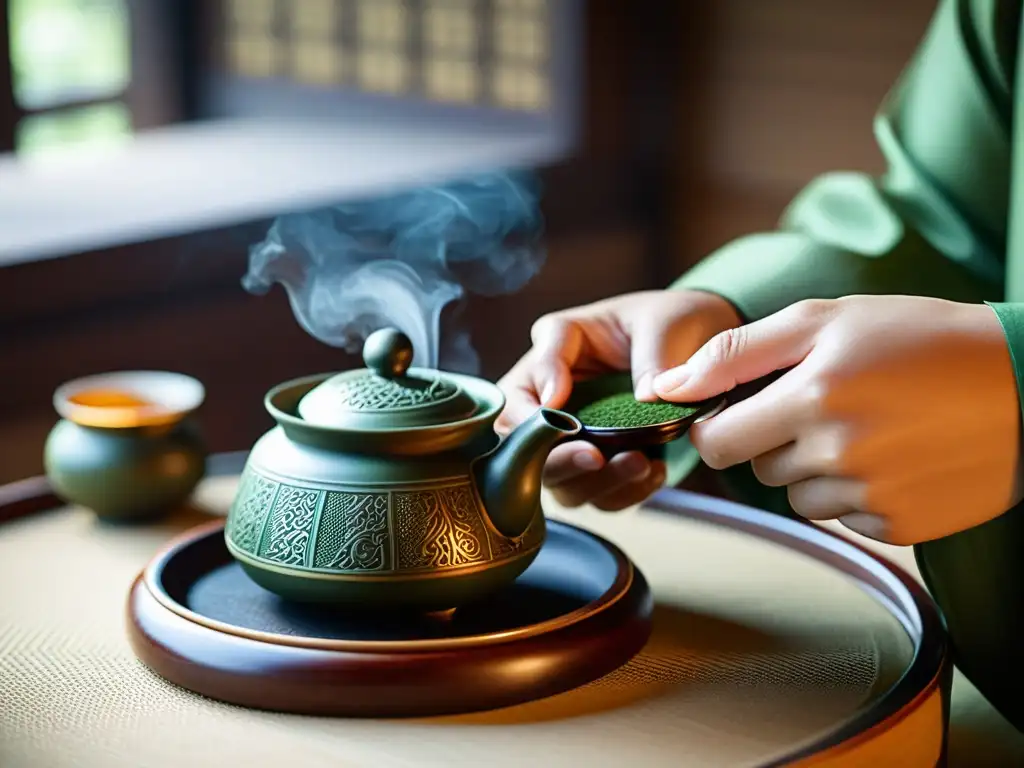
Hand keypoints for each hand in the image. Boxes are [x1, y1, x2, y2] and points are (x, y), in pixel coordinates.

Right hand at [497, 289, 741, 509]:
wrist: (703, 347)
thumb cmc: (670, 323)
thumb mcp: (662, 323)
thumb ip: (650, 356)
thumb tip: (645, 397)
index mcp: (553, 350)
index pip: (517, 390)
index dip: (530, 413)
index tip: (558, 413)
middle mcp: (553, 398)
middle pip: (525, 448)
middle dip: (558, 459)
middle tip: (594, 457)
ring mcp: (574, 436)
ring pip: (560, 480)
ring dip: (595, 482)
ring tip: (639, 463)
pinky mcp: (601, 464)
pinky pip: (598, 496)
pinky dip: (624, 493)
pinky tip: (654, 472)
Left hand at [652, 296, 1021, 544]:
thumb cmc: (918, 338)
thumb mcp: (824, 320)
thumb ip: (735, 352)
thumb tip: (664, 388)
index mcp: (810, 397)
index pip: (715, 442)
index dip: (722, 423)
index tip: (745, 408)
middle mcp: (837, 454)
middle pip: (756, 469)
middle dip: (773, 440)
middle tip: (824, 403)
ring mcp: (871, 495)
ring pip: (797, 497)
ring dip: (814, 468)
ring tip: (867, 426)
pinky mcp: (899, 526)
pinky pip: (842, 517)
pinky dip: (855, 492)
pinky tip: (892, 456)